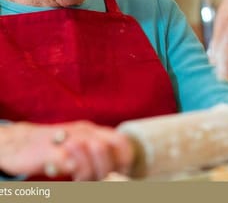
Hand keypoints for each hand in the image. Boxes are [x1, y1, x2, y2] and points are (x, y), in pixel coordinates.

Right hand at [0, 121, 133, 179]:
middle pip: (107, 147)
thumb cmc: (54, 150)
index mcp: (93, 130)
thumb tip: (118, 174)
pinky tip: (68, 176)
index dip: (124, 160)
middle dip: (106, 170)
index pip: (120, 141)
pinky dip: (73, 171)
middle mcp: (83, 130)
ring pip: (91, 150)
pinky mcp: (48, 150)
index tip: (120, 175)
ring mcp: (66, 138)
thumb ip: (96, 156)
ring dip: (90, 172)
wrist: (20, 143)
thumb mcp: (80, 148)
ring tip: (82, 181)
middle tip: (98, 181)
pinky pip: (68, 160)